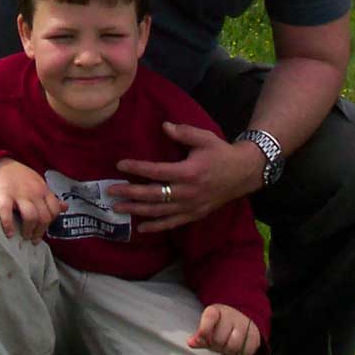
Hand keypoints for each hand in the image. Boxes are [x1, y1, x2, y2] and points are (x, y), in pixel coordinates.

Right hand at [0, 158, 65, 241]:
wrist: (1, 164)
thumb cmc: (21, 177)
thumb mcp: (40, 184)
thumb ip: (51, 197)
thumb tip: (65, 207)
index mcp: (43, 190)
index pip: (55, 210)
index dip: (51, 223)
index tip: (44, 229)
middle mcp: (34, 192)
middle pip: (44, 217)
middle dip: (40, 232)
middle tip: (34, 239)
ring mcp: (19, 194)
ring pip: (31, 217)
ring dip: (29, 230)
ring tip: (24, 236)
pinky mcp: (4, 195)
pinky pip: (7, 212)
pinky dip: (8, 225)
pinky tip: (9, 233)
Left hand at [112, 121, 264, 232]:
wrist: (243, 173)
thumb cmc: (221, 153)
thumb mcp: (204, 137)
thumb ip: (183, 132)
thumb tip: (164, 126)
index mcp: (189, 172)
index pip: (156, 171)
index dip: (137, 169)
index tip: (120, 165)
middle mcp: (188, 192)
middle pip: (153, 195)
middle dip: (130, 193)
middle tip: (111, 191)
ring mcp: (191, 206)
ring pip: (159, 211)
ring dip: (137, 210)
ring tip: (117, 208)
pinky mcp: (195, 215)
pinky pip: (172, 223)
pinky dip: (156, 226)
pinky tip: (140, 228)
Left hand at [188, 303, 260, 354]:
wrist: (244, 318)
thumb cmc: (221, 324)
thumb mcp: (208, 325)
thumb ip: (199, 336)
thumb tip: (191, 342)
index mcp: (216, 310)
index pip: (209, 317)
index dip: (203, 330)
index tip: (200, 338)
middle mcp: (231, 316)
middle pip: (219, 338)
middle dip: (214, 345)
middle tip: (215, 344)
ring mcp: (244, 325)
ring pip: (232, 346)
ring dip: (226, 351)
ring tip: (225, 347)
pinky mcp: (254, 337)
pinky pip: (244, 352)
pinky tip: (235, 350)